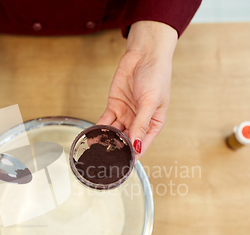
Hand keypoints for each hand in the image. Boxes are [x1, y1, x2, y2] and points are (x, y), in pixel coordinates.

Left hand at [97, 21, 176, 158]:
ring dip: (106, 140)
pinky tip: (93, 136)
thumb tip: (137, 146)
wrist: (144, 54)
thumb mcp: (150, 102)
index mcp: (154, 123)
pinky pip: (105, 121)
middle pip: (126, 140)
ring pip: (114, 132)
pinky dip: (99, 128)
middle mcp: (139, 121)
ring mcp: (126, 114)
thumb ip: (141, 125)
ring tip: (97, 150)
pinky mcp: (114, 105)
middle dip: (117, 149)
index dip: (133, 155)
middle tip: (106, 160)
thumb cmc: (156, 75)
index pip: (142, 144)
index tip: (124, 166)